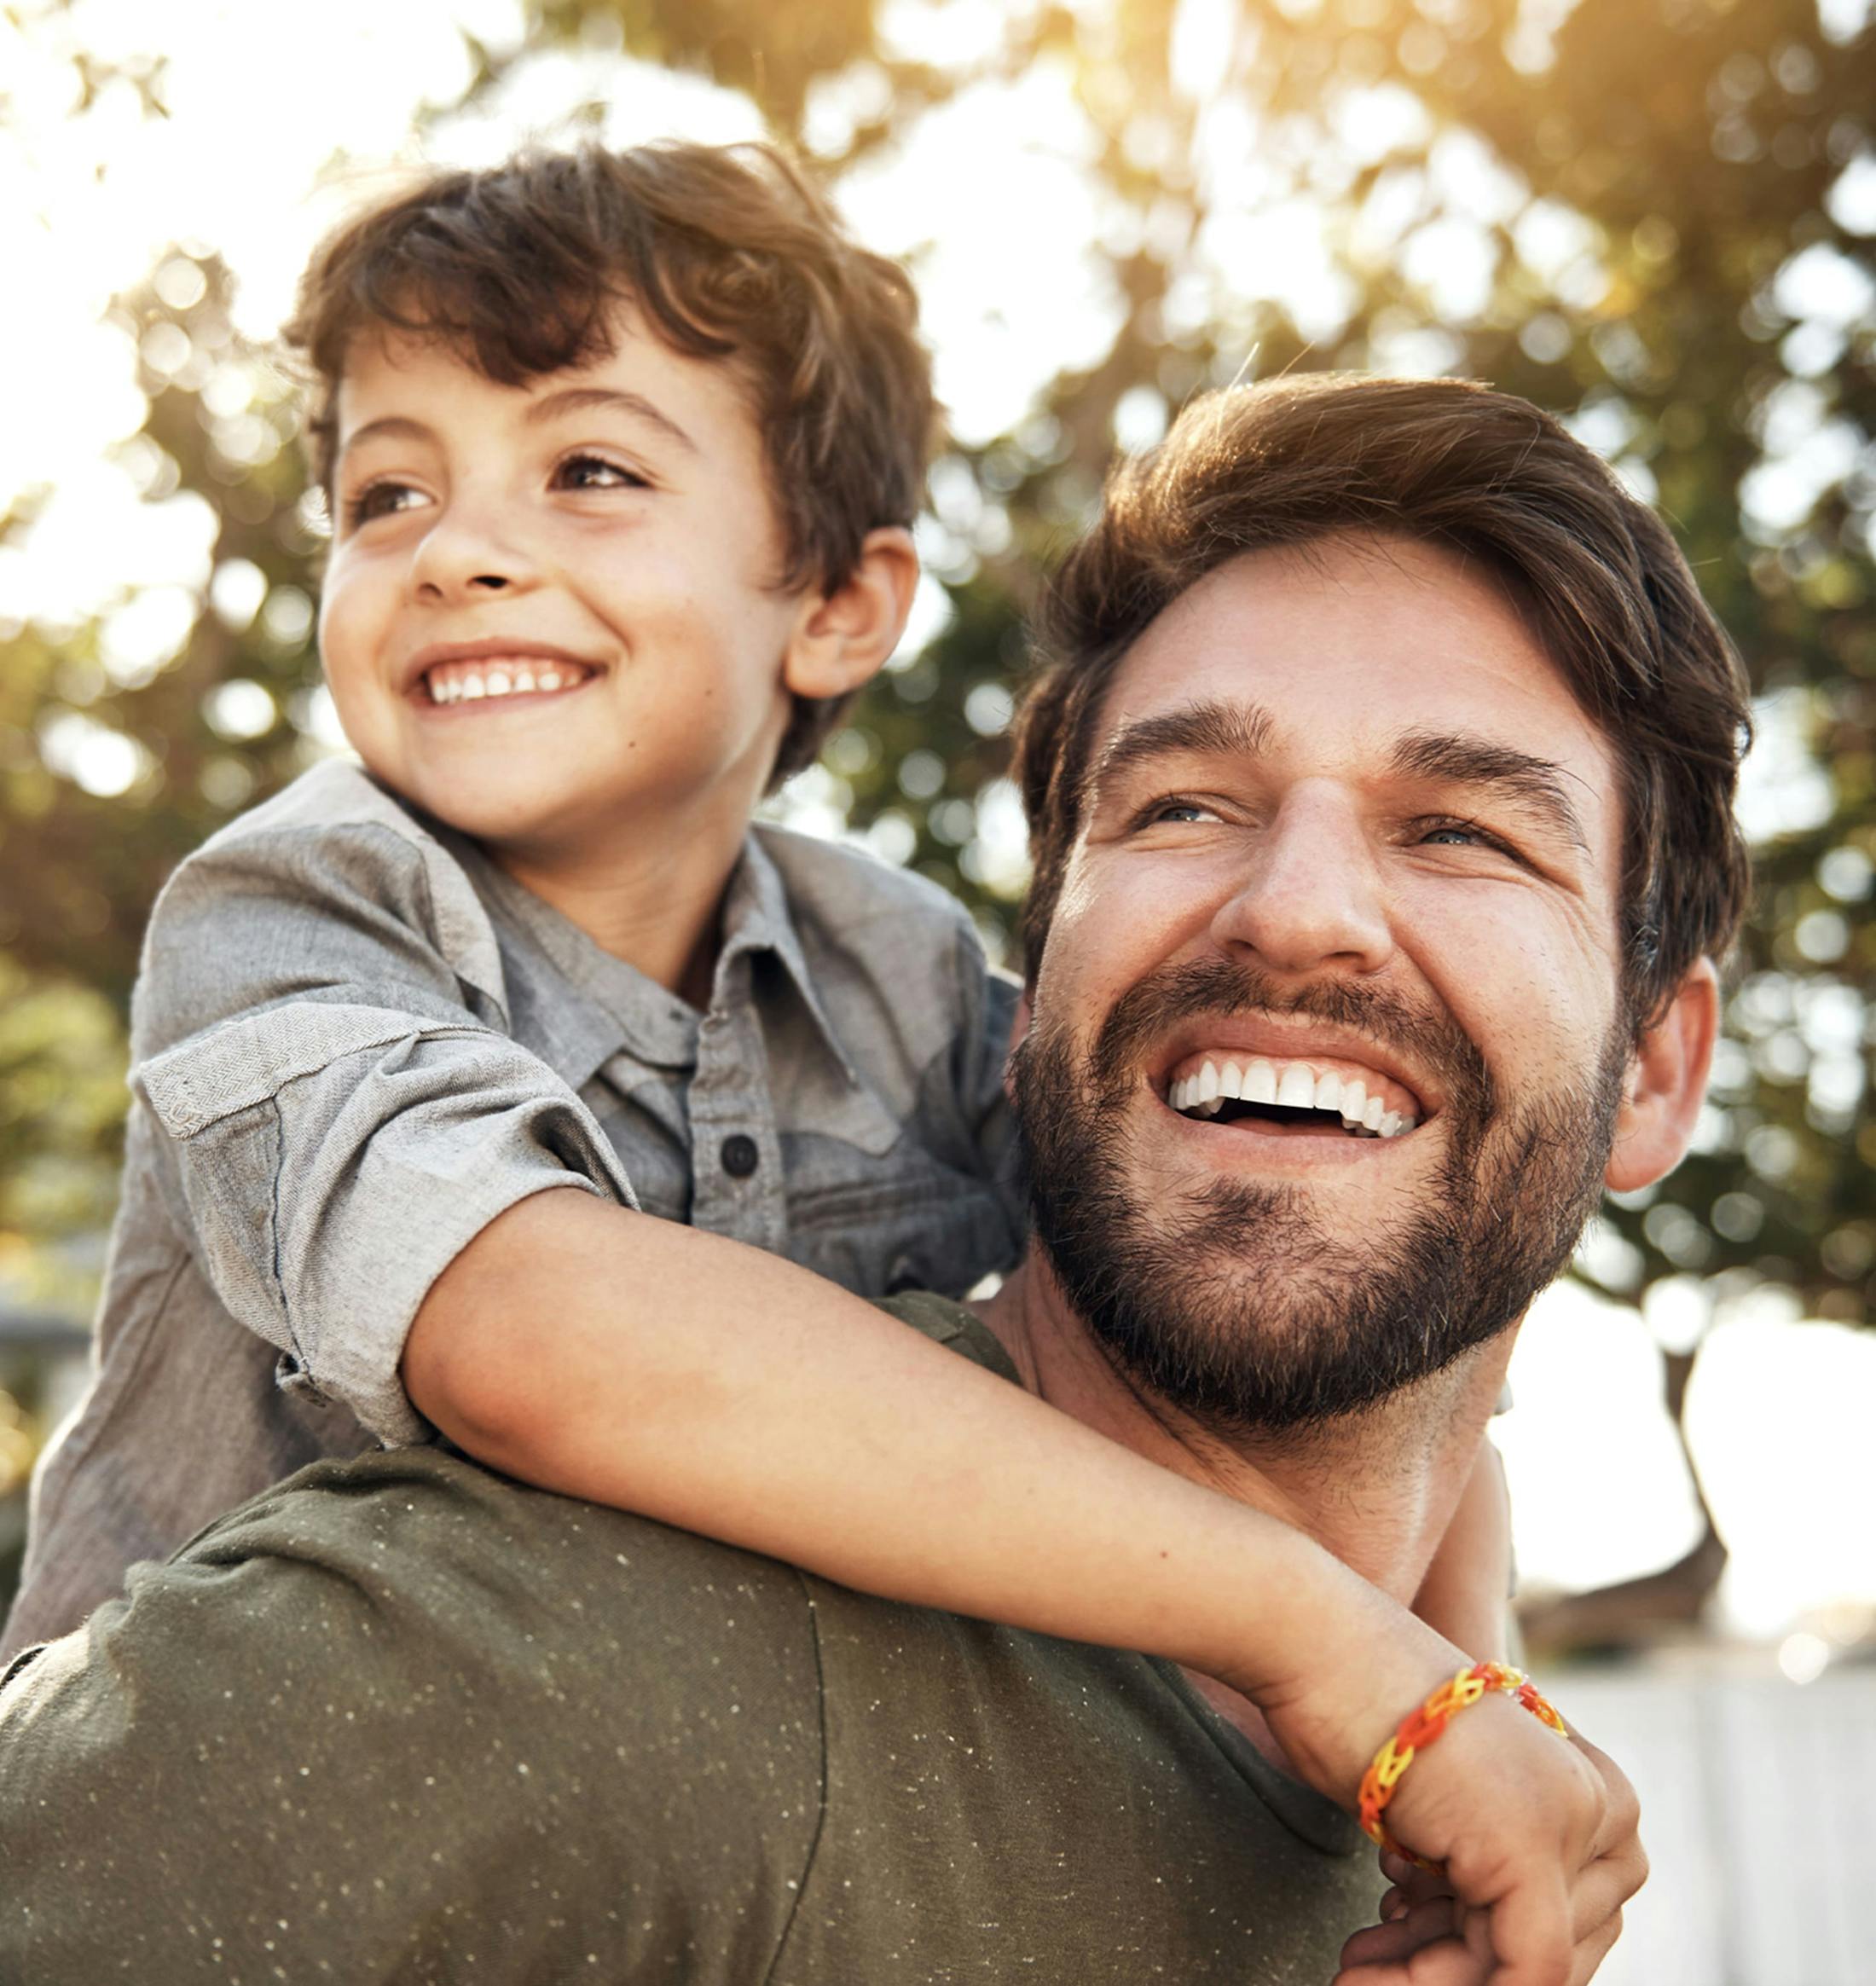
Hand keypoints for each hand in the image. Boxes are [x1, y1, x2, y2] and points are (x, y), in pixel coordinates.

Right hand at [1238, 1575, 1642, 1985]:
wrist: (1321, 1644)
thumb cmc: (1359, 1708)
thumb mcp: (1448, 1799)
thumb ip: (1480, 1859)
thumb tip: (1471, 1947)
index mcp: (1592, 1783)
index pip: (1569, 1918)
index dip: (1486, 1951)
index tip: (1400, 1939)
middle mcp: (1600, 1802)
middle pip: (1557, 1947)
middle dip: (1458, 1969)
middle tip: (1370, 1962)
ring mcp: (1571, 1824)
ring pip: (1530, 1967)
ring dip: (1430, 1983)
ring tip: (1353, 1974)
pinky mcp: (1529, 1850)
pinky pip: (1518, 1973)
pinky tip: (1361, 1974)